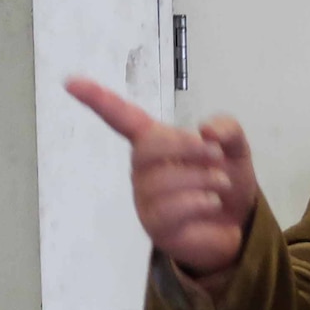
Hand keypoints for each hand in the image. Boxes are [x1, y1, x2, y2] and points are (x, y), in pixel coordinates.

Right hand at [65, 77, 258, 274]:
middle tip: (216, 155)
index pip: (121, 118)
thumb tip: (207, 131)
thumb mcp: (233, 148)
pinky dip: (200, 202)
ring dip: (203, 179)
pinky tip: (212, 204)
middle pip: (148, 147)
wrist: (239, 224)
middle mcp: (143, 170)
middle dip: (187, 147)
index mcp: (155, 142)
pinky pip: (172, 209)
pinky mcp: (156, 227)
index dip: (98, 99)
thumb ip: (226, 129)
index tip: (71, 82)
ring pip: (164, 181)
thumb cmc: (224, 180)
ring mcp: (146, 200)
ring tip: (220, 184)